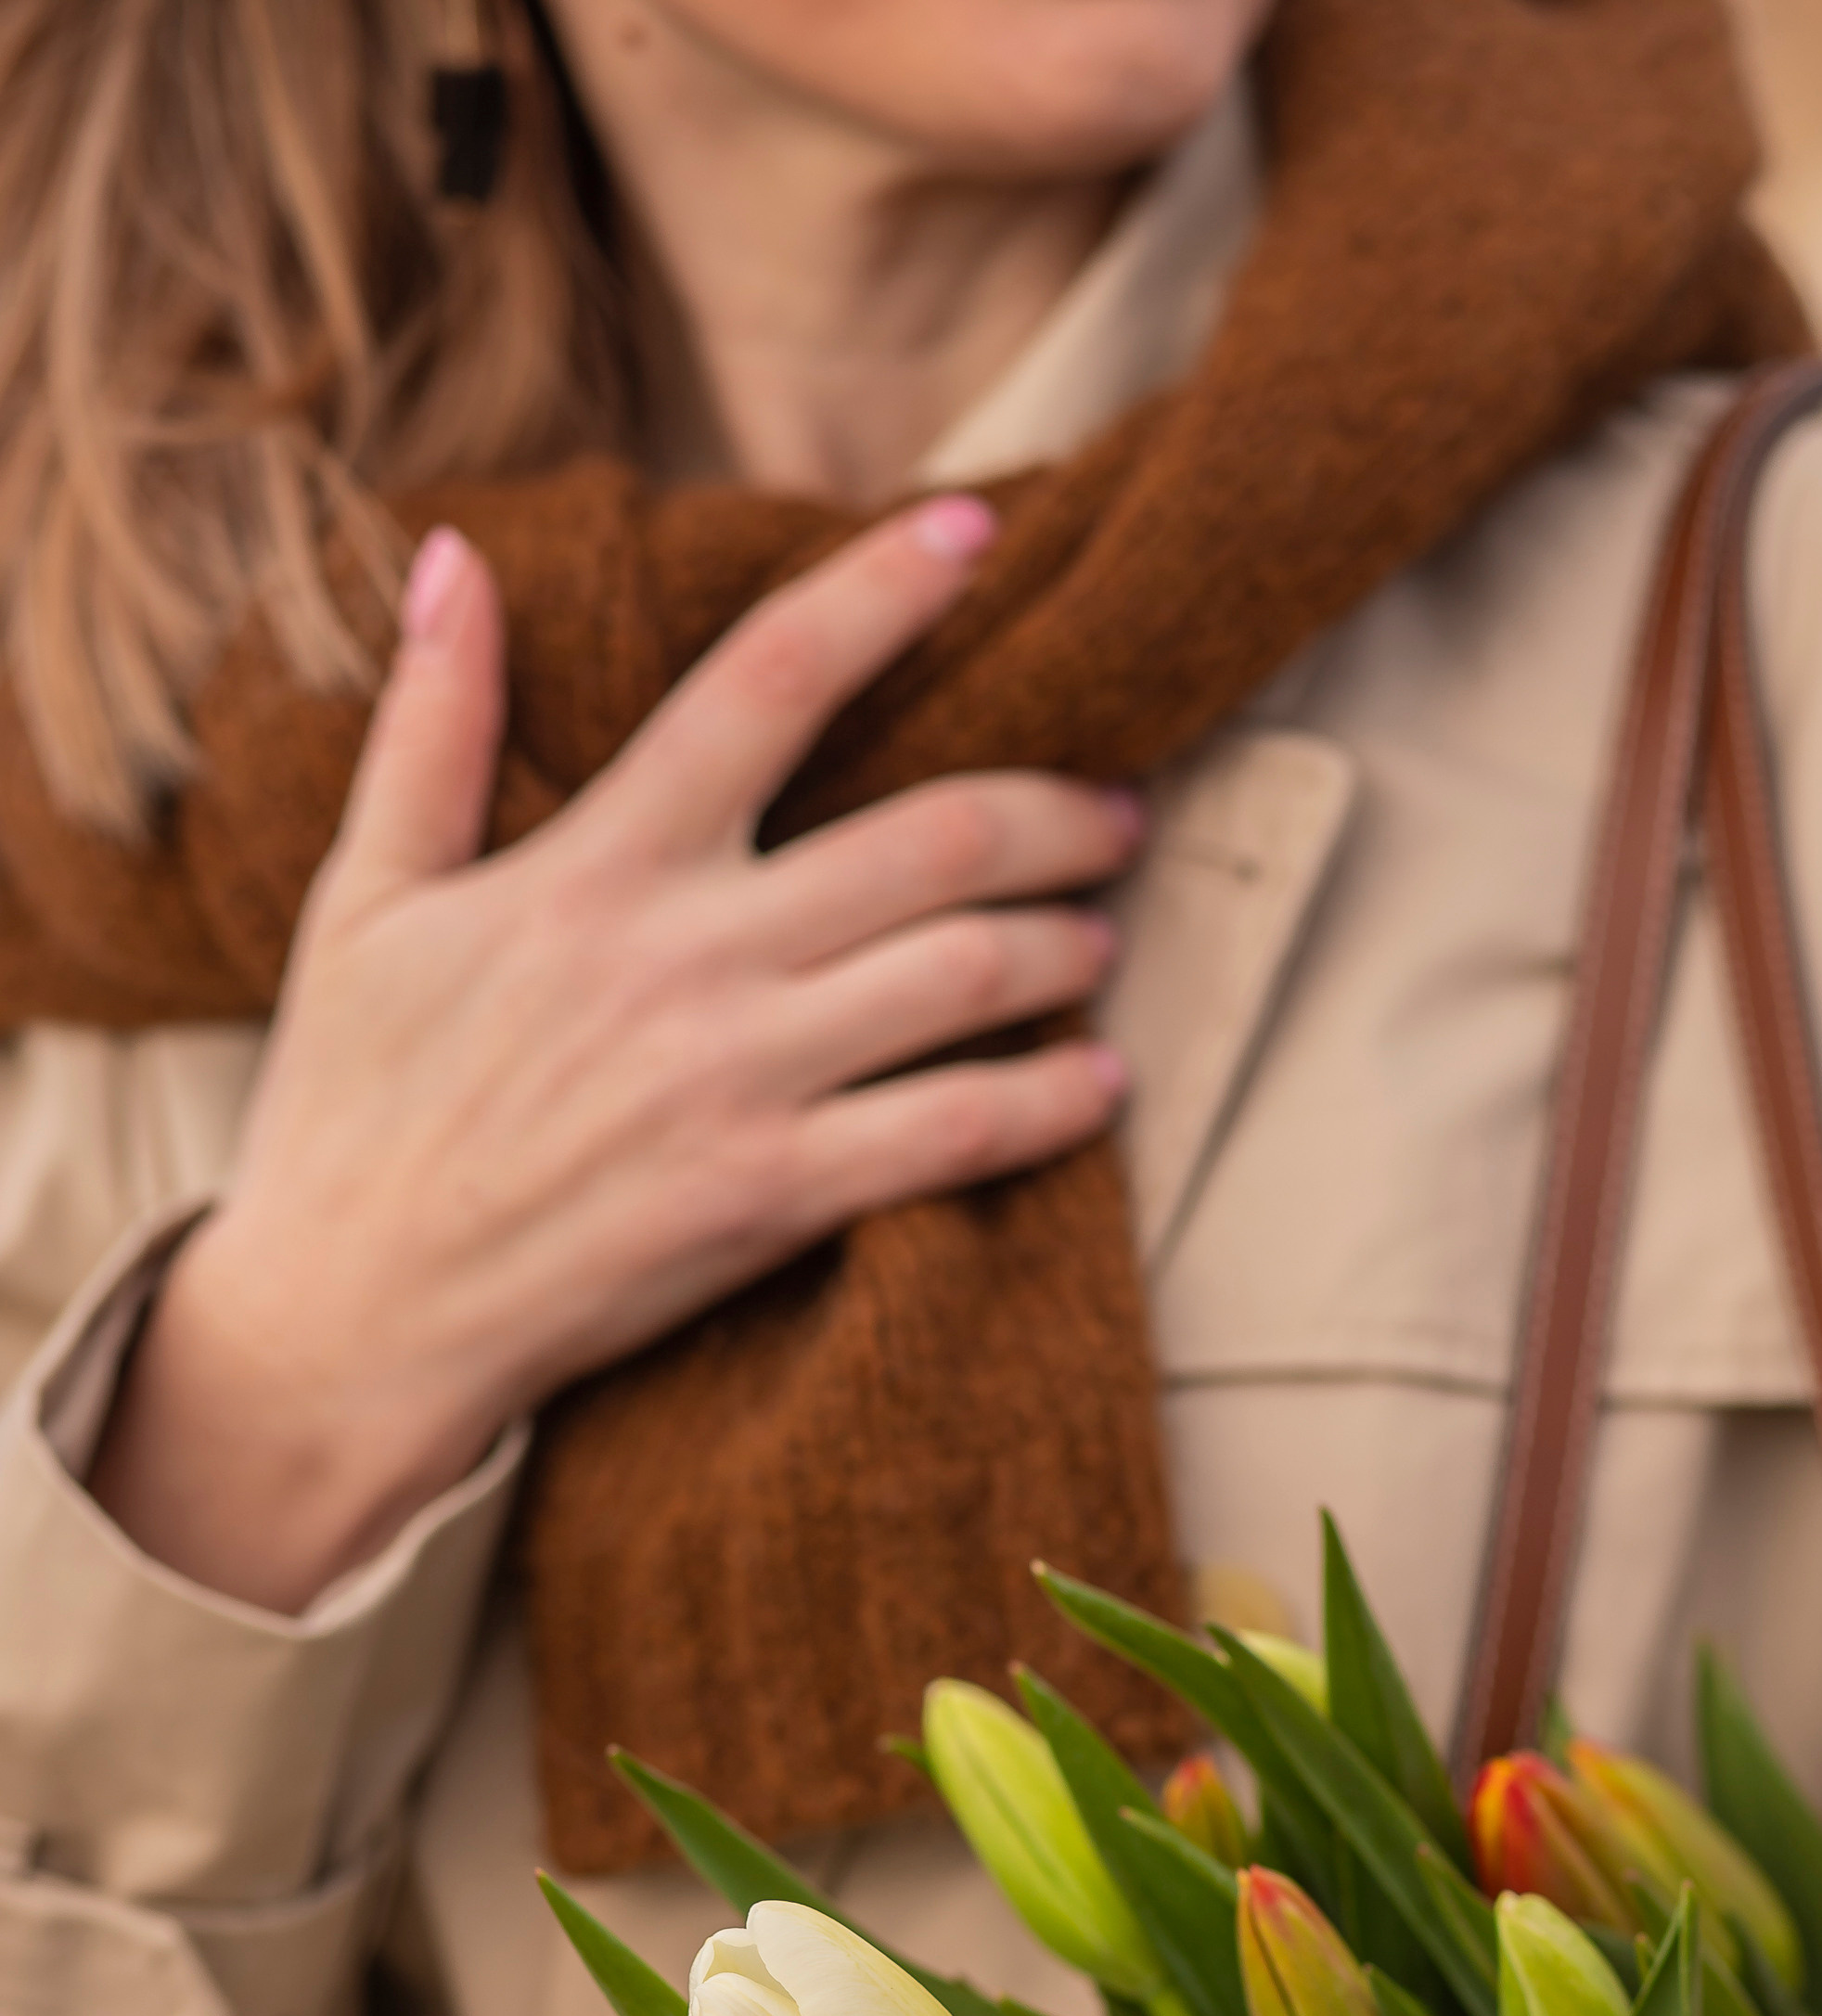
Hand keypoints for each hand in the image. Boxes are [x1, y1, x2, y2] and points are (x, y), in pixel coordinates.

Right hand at [91, 497, 1138, 1611]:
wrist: (350, 1316)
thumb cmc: (352, 1108)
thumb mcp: (361, 898)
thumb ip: (430, 725)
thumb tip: (461, 556)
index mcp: (597, 862)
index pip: (767, 679)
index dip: (885, 590)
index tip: (975, 533)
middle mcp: (689, 956)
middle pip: (932, 836)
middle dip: (1056, 808)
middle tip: (1112, 808)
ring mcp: (741, 1079)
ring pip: (967, 974)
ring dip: (1065, 944)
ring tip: (1100, 933)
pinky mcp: (772, 1195)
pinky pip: (958, 1131)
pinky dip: (1052, 1101)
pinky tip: (1100, 1083)